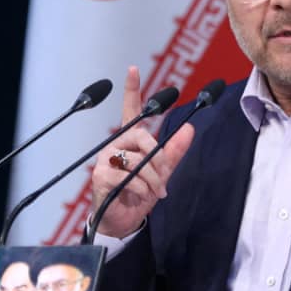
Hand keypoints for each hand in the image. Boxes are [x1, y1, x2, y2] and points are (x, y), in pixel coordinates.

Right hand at [89, 66, 194, 237]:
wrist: (121, 221)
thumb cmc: (138, 194)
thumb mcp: (161, 173)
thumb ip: (174, 152)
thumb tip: (190, 129)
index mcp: (129, 140)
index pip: (130, 110)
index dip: (132, 89)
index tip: (133, 69)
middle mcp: (115, 145)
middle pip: (143, 137)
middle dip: (159, 159)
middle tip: (164, 178)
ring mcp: (105, 159)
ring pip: (138, 161)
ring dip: (152, 180)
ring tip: (153, 193)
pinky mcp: (100, 176)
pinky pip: (129, 178)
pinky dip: (140, 190)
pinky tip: (135, 197)